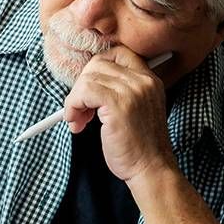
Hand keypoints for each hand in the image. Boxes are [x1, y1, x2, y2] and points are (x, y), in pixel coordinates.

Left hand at [64, 47, 176, 183]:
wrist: (151, 169)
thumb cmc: (138, 145)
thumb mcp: (135, 109)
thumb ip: (119, 91)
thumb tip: (85, 81)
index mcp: (149, 79)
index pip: (117, 53)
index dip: (96, 70)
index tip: (89, 92)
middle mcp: (143, 80)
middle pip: (97, 64)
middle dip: (81, 86)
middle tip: (80, 110)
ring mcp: (132, 91)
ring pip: (87, 78)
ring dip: (74, 100)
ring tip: (78, 121)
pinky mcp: (119, 105)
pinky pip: (84, 91)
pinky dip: (72, 106)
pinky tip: (76, 123)